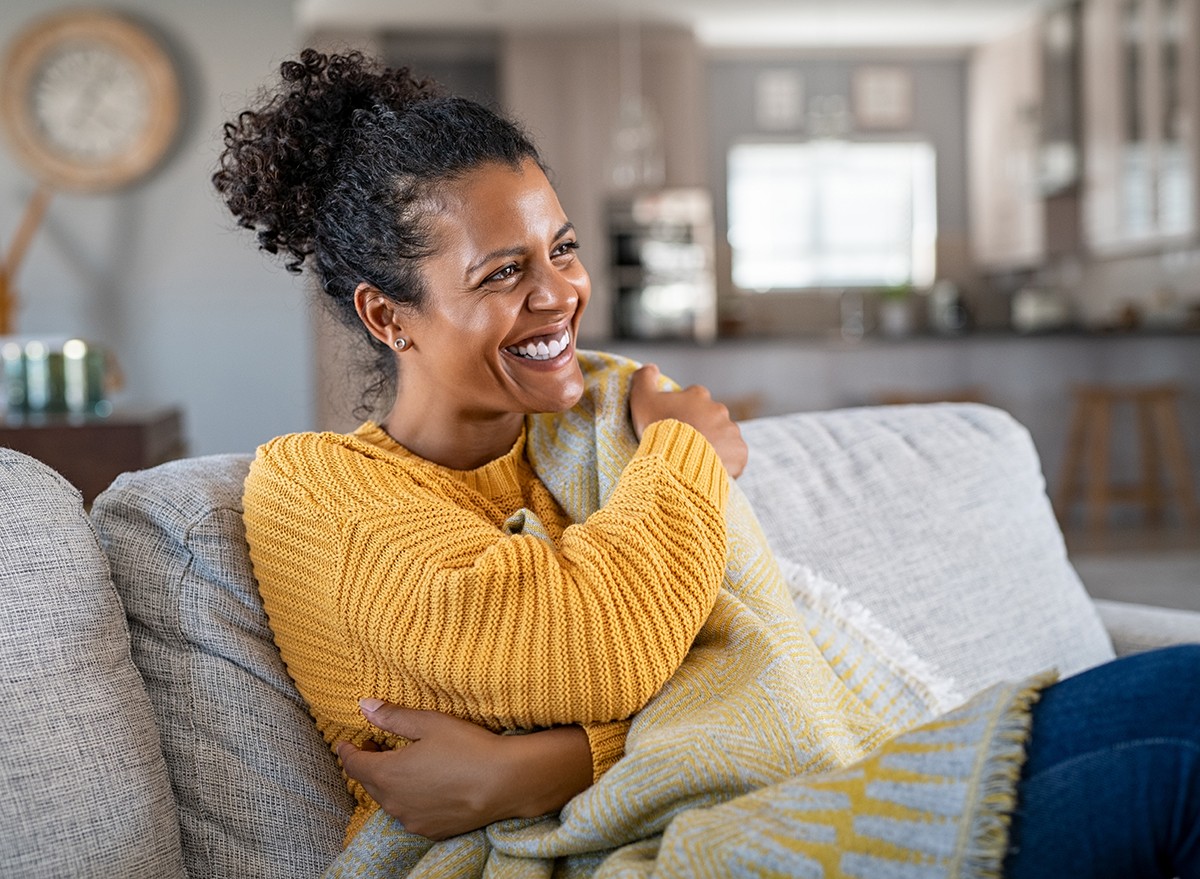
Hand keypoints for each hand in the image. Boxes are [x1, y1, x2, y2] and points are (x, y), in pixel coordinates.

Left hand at [337, 701, 591, 839]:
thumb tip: (364, 706)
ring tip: (401, 764)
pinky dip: (408, 798)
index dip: (347, 751)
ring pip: (389, 800)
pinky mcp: (430, 830)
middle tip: (375, 746)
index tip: (347, 742)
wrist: (505, 782)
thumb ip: (393, 717)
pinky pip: (409, 813)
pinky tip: (423, 786)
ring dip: (388, 782)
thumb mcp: (428, 723)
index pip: (353, 764)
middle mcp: (393, 802)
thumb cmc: (467, 747)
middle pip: (369, 783)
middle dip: (368, 764)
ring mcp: (411, 819)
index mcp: (387, 774)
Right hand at [629, 364, 748, 476]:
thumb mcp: (642, 401)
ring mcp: (731, 431)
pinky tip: (712, 469)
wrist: (676, 461)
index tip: (675, 424)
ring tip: (697, 461)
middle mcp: (718, 410)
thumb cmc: (658, 430)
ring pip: (723, 437)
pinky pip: (735, 456)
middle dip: (701, 428)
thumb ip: (644, 379)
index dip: (683, 411)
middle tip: (685, 445)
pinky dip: (727, 462)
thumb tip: (651, 367)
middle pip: (710, 418)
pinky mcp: (740, 452)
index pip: (694, 398)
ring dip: (714, 445)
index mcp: (698, 395)